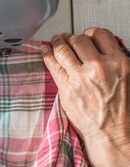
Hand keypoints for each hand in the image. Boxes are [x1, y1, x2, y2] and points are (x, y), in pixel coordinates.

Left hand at [42, 28, 129, 166]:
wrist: (113, 134)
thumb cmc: (123, 112)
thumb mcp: (128, 79)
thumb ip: (115, 62)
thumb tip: (101, 51)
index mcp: (118, 62)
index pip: (100, 34)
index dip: (90, 32)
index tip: (86, 35)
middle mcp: (99, 66)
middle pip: (79, 39)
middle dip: (72, 37)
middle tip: (67, 38)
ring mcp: (80, 77)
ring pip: (63, 49)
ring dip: (57, 42)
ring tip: (55, 41)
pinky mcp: (66, 88)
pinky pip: (52, 64)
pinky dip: (47, 54)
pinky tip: (45, 51)